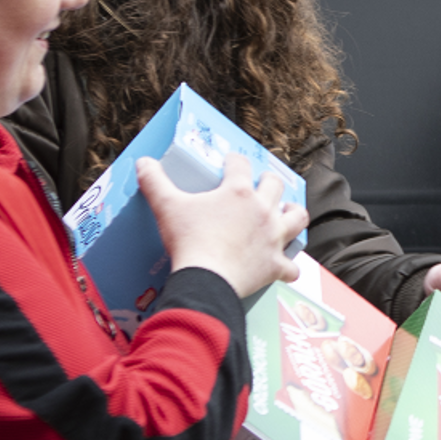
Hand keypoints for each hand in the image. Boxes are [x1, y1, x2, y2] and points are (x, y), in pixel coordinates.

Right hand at [138, 154, 307, 296]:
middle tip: (262, 183)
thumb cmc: (189, 241)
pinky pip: (291, 267)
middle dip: (270, 181)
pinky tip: (285, 267)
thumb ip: (155, 182)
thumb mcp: (166, 207)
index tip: (230, 162)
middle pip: (276, 186)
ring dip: (294, 214)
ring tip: (288, 212)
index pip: (240, 165)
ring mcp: (272, 238)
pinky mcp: (274, 265)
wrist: (205, 279)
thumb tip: (143, 162)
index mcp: (237, 192)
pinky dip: (289, 267)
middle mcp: (261, 210)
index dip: (235, 160)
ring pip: (297, 218)